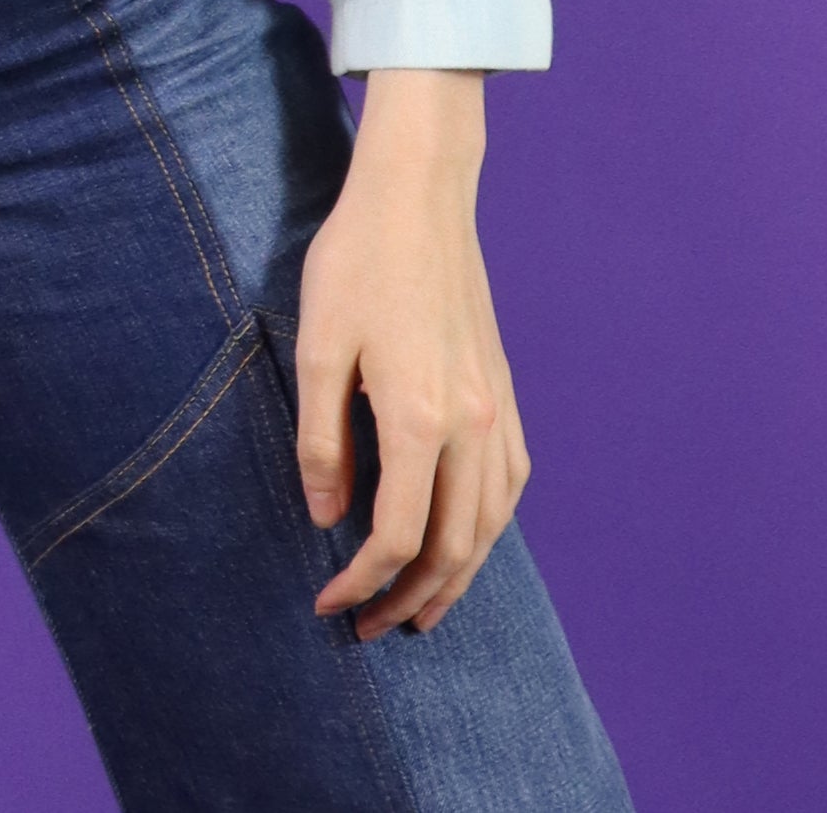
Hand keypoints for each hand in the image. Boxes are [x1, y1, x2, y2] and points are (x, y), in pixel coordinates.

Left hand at [294, 67, 531, 638]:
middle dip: (409, 600)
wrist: (418, 197)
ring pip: (489, 526)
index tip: (327, 602)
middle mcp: (470, 424)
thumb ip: (322, 440)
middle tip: (368, 629)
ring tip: (419, 610)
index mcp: (419, 418)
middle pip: (452, 547)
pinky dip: (488, 530)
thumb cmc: (357, 261)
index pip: (397, 536)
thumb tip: (326, 519)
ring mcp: (496, 409)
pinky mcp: (504, 391)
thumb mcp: (318, 345)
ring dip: (456, 578)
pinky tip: (465, 541)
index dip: (361, 582)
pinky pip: (509, 485)